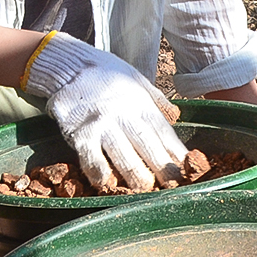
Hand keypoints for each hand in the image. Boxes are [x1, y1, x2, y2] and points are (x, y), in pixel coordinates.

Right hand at [22, 33, 188, 191]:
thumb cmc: (105, 74)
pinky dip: (100, 173)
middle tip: (172, 188)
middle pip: (147, 147)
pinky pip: (92, 158)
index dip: (176, 154)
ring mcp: (101, 124)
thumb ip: (156, 100)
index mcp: (140, 103)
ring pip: (123, 156)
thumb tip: (176, 116)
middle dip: (162, 170)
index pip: (163, 133)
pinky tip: (106, 184)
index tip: (187, 171)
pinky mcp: (80, 133)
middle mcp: (124, 114)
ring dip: (135, 177)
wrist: (69, 64)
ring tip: (145, 192)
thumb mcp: (136, 79)